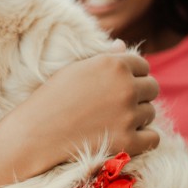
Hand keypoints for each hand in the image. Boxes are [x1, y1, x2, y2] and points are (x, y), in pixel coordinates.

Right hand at [0, 54, 158, 187]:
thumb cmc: (50, 100)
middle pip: (152, 88)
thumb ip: (103, 57)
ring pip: (150, 113)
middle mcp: (126, 87)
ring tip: (112, 122)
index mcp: (113, 64)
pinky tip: (125, 138)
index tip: (116, 89)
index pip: (142, 66)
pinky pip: (153, 138)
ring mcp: (128, 115)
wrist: (34, 135)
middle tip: (115, 107)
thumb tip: (122, 46)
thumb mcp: (74, 70)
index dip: (131, 77)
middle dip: (138, 96)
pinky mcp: (128, 142)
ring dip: (137, 118)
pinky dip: (143, 139)